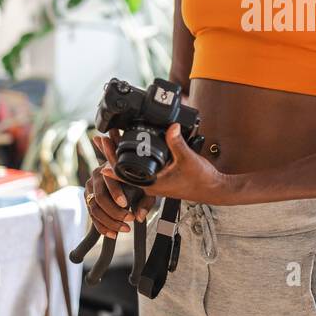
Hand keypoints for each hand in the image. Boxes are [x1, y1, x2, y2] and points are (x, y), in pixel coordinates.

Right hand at [84, 129, 148, 238]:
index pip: (109, 181)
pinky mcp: (88, 199)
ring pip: (94, 209)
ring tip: (125, 229)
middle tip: (129, 220)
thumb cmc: (136, 181)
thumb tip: (140, 216)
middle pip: (100, 198)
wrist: (123, 175)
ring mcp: (90, 188)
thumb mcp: (145, 188)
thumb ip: (145, 201)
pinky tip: (113, 234)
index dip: (116, 193)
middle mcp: (96, 176)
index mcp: (109, 167)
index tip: (125, 204)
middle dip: (115, 212)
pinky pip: (92, 216)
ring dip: (109, 222)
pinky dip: (102, 227)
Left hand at [100, 123, 226, 203]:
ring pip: (131, 170)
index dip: (112, 161)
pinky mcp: (161, 179)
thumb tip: (170, 127)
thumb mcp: (188, 159)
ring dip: (122, 156)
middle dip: (112, 154)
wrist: (213, 189)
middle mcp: (151, 185)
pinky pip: (141, 170)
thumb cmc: (201, 179)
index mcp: (153, 184)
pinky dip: (134, 159)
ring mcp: (155, 183)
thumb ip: (177, 143)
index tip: (103, 147)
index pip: (124, 174)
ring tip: (114, 139)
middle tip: (102, 138)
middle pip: (123, 170)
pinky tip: (133, 149)